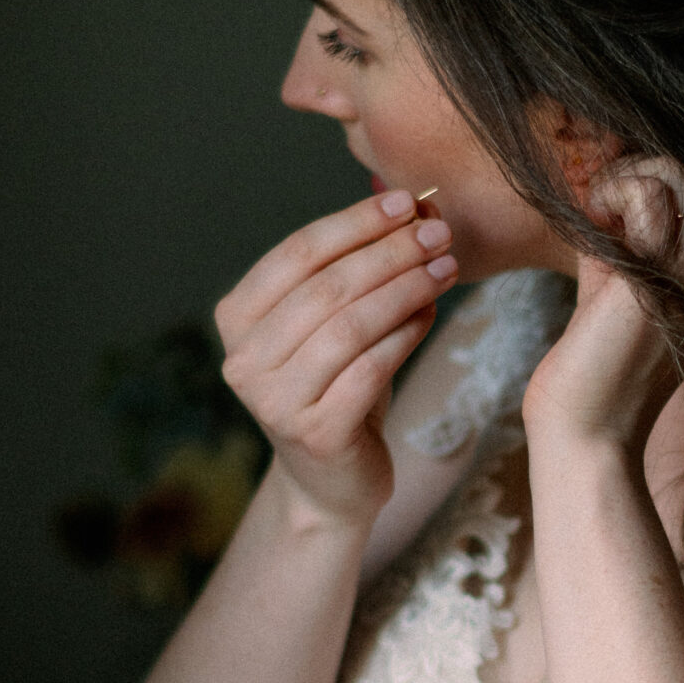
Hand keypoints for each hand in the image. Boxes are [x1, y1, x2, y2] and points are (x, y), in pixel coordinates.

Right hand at [215, 192, 457, 522]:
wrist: (332, 480)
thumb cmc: (337, 386)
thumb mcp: (332, 322)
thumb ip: (353, 267)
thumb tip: (410, 202)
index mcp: (236, 317)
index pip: (298, 254)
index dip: (354, 223)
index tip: (406, 202)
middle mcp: (243, 359)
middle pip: (327, 287)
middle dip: (390, 253)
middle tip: (440, 232)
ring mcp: (273, 400)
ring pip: (350, 326)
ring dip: (406, 289)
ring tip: (447, 267)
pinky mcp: (313, 433)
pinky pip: (371, 369)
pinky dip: (406, 335)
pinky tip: (432, 313)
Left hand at [521, 159, 683, 454]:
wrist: (587, 433)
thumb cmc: (593, 370)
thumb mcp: (613, 286)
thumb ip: (617, 238)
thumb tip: (600, 186)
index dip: (646, 179)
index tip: (604, 205)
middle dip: (633, 172)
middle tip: (594, 208)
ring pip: (674, 174)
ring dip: (619, 180)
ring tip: (592, 214)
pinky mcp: (666, 275)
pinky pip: (647, 193)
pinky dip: (609, 192)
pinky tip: (590, 222)